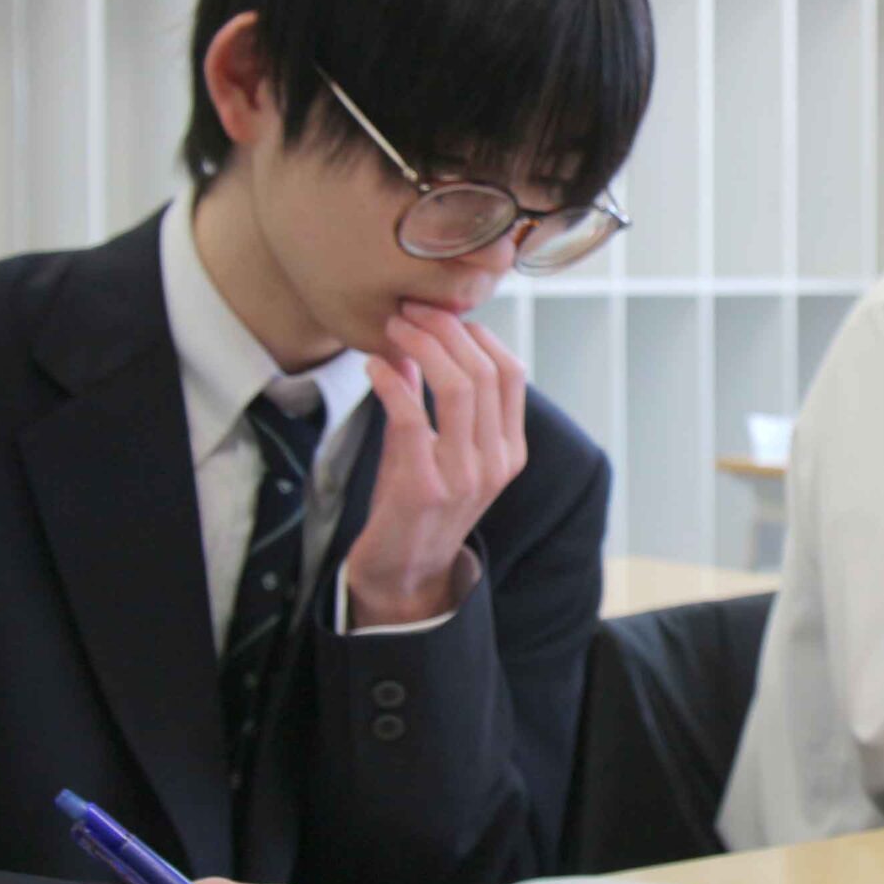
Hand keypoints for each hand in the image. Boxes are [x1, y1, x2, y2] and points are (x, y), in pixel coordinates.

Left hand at [344, 304, 527, 626]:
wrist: (401, 573)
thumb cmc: (416, 507)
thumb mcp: (436, 451)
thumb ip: (427, 400)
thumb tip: (410, 344)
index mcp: (510, 450)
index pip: (511, 373)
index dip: (477, 334)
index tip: (441, 313)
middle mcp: (496, 462)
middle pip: (484, 371)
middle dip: (445, 329)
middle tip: (410, 310)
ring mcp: (465, 477)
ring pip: (457, 387)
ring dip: (422, 346)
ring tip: (394, 328)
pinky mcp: (425, 488)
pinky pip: (412, 417)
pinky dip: (390, 383)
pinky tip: (372, 366)